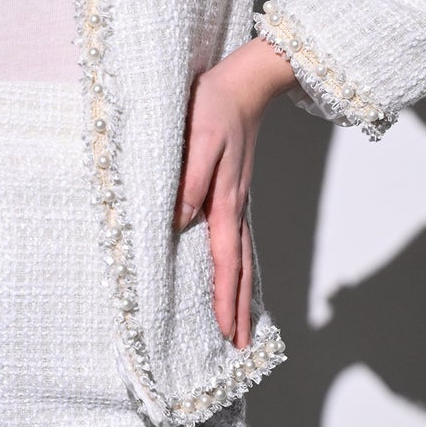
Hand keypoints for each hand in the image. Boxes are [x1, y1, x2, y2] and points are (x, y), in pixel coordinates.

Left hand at [174, 37, 296, 348]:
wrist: (246, 79)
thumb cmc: (214, 104)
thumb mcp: (195, 138)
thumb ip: (188, 180)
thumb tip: (178, 224)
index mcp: (224, 200)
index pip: (225, 261)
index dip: (225, 299)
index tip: (227, 334)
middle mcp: (235, 206)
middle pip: (240, 268)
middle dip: (240, 309)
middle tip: (243, 347)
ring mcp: (238, 199)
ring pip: (242, 256)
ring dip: (242, 292)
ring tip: (243, 323)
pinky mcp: (234, 189)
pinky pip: (238, 238)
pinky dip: (239, 265)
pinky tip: (235, 271)